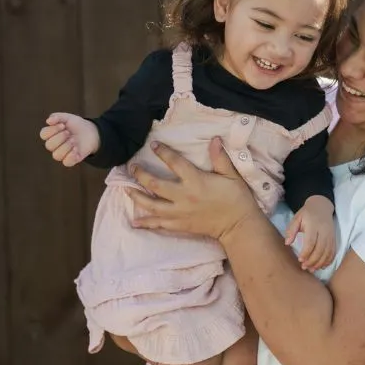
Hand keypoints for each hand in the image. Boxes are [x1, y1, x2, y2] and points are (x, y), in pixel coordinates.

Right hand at [38, 112, 99, 166]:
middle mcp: (55, 145)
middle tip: (69, 132)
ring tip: (74, 140)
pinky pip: (66, 162)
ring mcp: (63, 153)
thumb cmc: (76, 125)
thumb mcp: (67, 118)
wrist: (91, 132)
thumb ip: (57, 117)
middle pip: (49, 146)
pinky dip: (71, 156)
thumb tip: (48, 121)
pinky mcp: (71, 159)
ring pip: (56, 155)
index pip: (44, 134)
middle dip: (59, 138)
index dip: (52, 130)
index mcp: (51, 135)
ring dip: (65, 147)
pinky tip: (76, 149)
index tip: (63, 125)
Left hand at [127, 138, 259, 241]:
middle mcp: (183, 197)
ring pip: (152, 205)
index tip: (153, 145)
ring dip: (137, 197)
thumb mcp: (231, 175)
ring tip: (126, 190)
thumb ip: (220, 158)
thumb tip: (214, 139)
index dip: (163, 152)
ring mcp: (179, 212)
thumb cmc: (236, 198)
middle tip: (132, 167)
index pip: (174, 163)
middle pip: (155, 184)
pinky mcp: (180, 225)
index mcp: (195, 181)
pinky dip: (146, 223)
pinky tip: (135, 222)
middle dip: (141, 175)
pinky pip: (159, 224)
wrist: (238, 225)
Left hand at [284, 196, 335, 270]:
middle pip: (320, 249)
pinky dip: (328, 261)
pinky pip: (333, 252)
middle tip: (304, 267)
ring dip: (320, 263)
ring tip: (312, 269)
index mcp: (314, 225)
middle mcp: (324, 231)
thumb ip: (291, 230)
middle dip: (312, 260)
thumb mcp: (296, 218)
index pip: (311, 242)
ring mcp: (330, 236)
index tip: (300, 260)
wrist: (321, 206)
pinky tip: (322, 266)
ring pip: (327, 252)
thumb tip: (287, 243)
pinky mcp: (334, 239)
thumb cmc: (306, 214)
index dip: (306, 252)